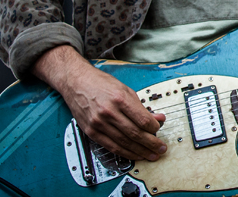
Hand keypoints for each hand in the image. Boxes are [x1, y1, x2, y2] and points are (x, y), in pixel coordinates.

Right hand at [34, 45, 166, 160]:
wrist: (77, 83)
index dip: (154, 128)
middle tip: (160, 149)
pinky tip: (135, 155)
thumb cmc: (101, 84)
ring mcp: (99, 123)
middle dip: (151, 143)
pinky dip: (125, 153)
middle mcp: (109, 112)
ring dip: (140, 151)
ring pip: (124, 143)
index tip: (159, 130)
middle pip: (135, 133)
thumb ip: (141, 106)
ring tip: (151, 155)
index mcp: (120, 99)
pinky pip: (111, 147)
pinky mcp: (91, 132)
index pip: (142, 119)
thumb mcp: (125, 90)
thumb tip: (157, 119)